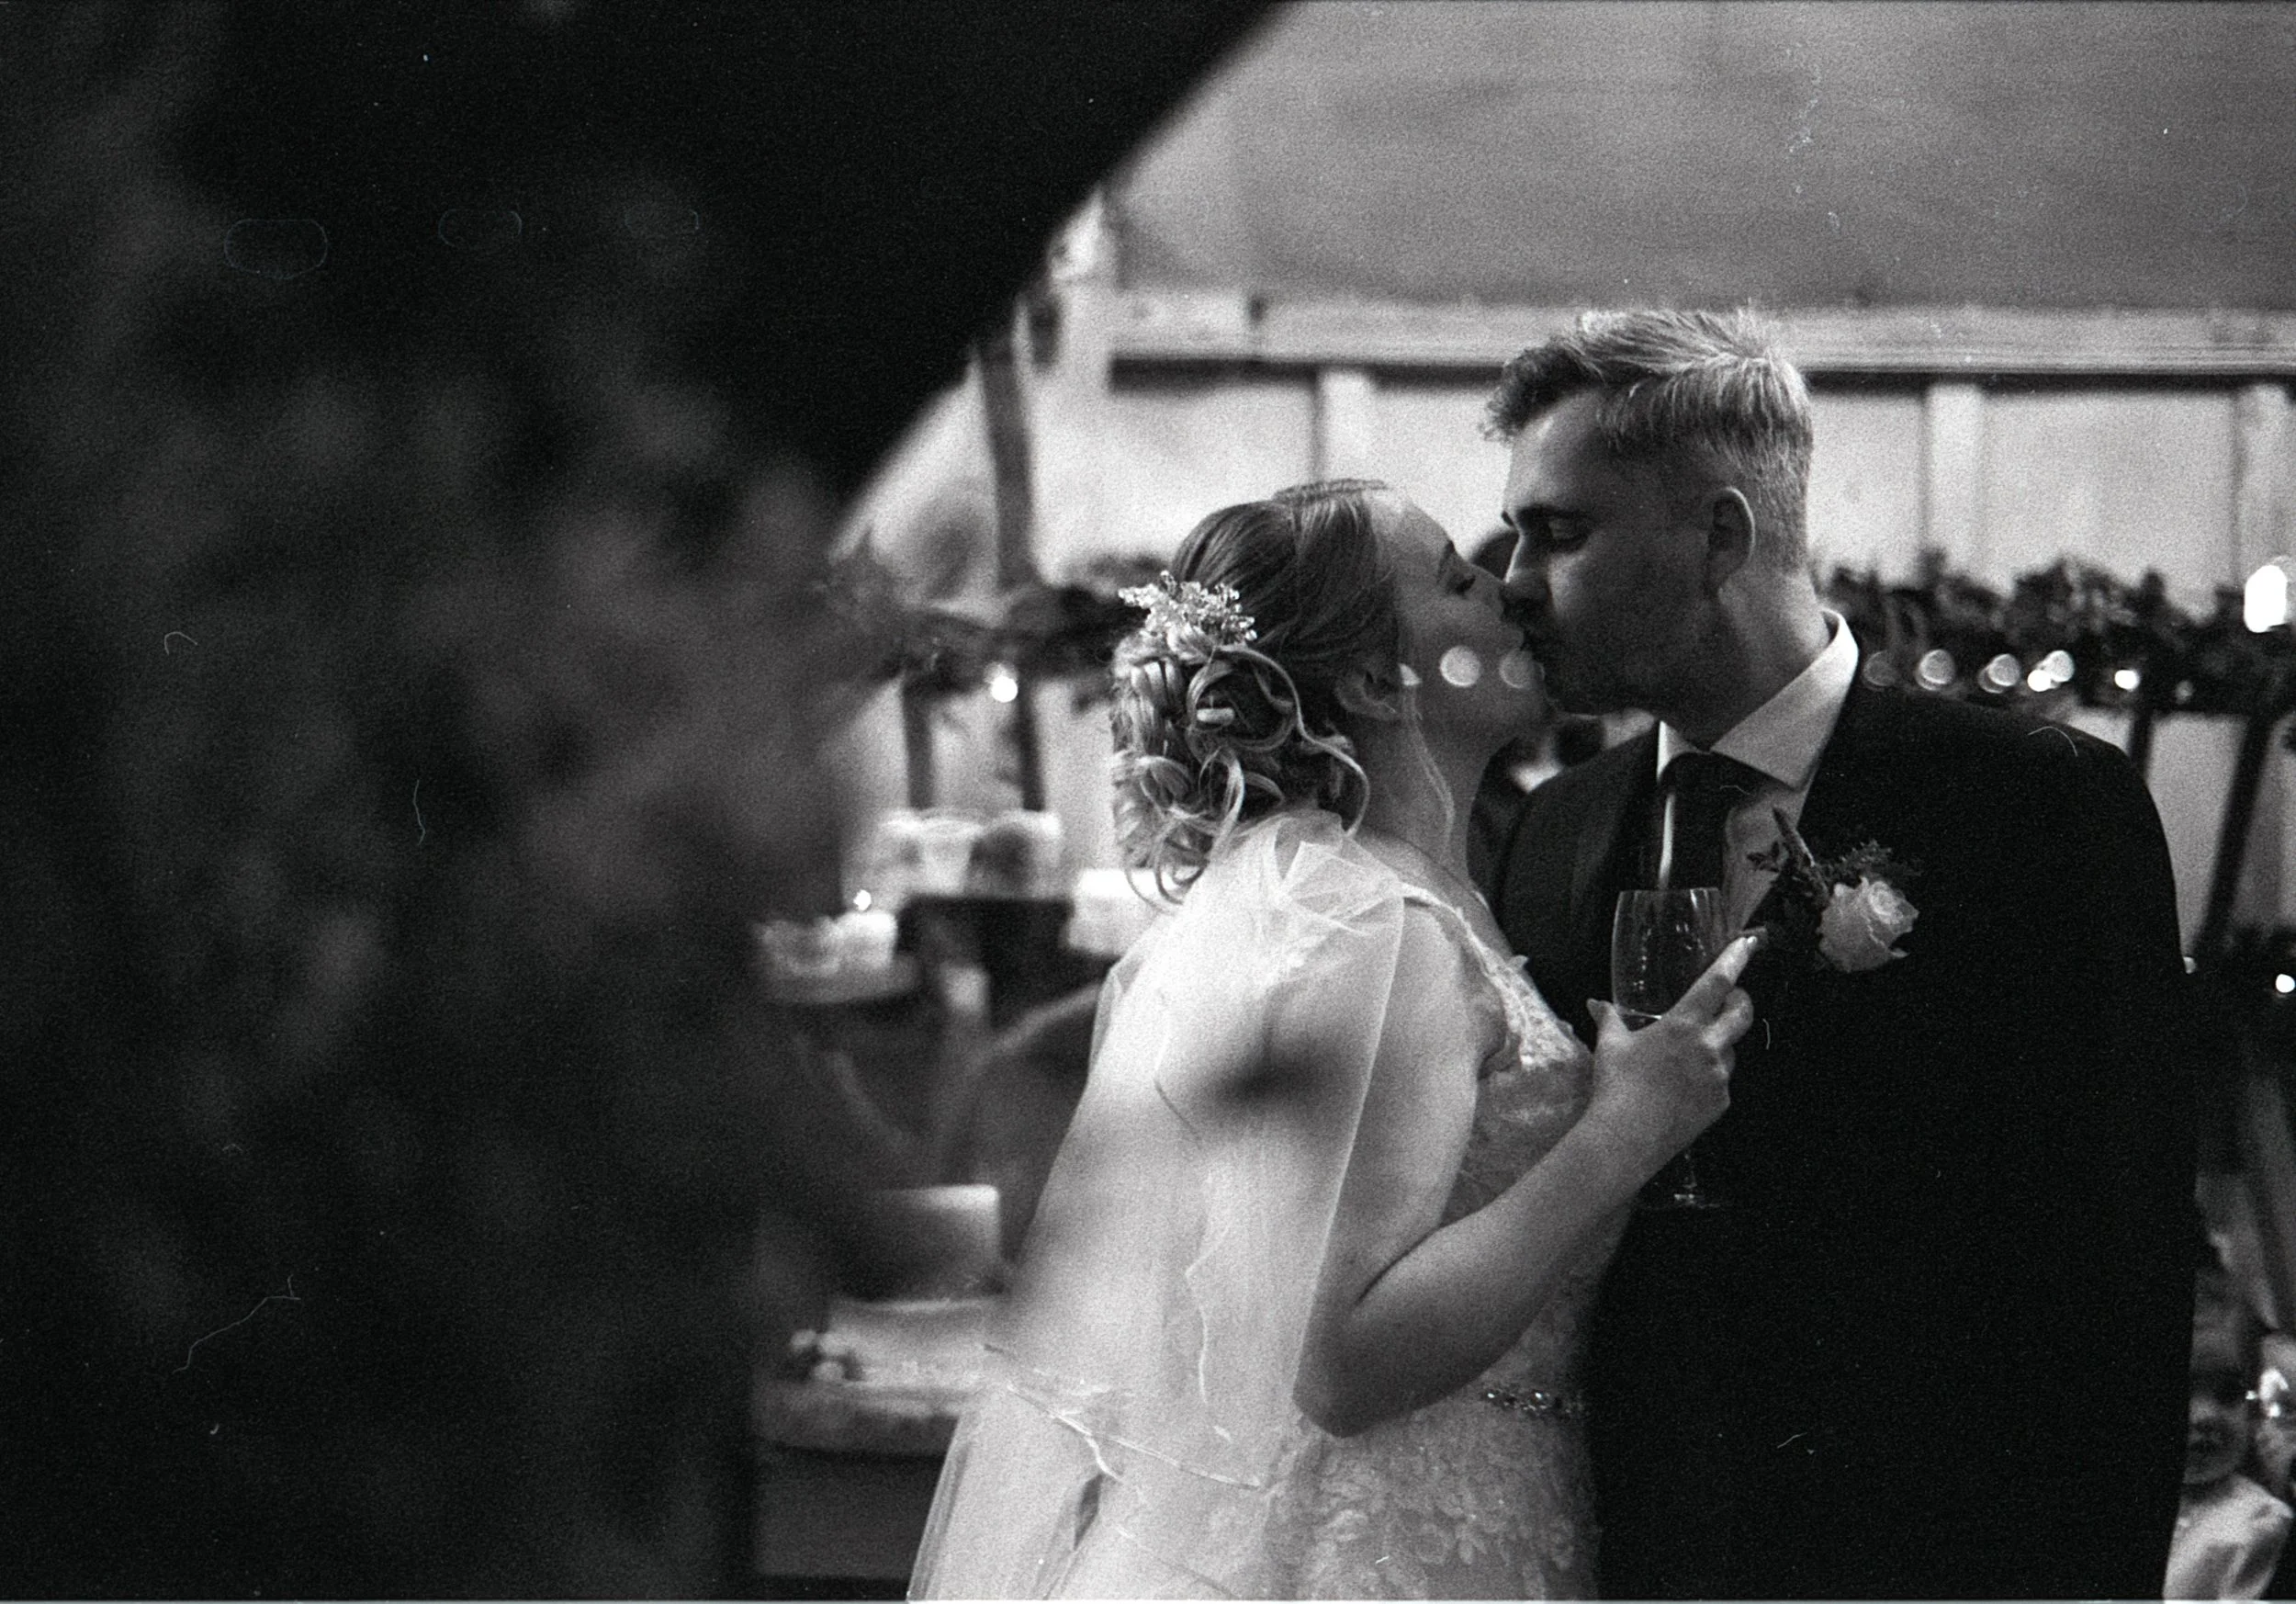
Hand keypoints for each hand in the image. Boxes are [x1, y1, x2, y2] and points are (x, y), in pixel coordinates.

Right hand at [1584, 933, 1757, 1171]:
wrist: (1627, 1137)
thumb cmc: (1617, 1085)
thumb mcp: (1610, 1046)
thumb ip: (1609, 1019)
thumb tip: (1596, 1003)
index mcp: (1683, 1025)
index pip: (1717, 983)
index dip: (1735, 960)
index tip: (1749, 943)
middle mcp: (1709, 1046)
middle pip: (1742, 1014)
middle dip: (1741, 1000)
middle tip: (1731, 998)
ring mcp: (1719, 1076)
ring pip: (1731, 1050)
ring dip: (1719, 1044)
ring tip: (1691, 1055)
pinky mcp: (1721, 1103)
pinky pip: (1722, 1081)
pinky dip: (1709, 1077)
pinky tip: (1685, 1087)